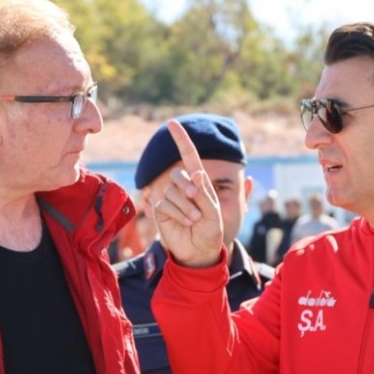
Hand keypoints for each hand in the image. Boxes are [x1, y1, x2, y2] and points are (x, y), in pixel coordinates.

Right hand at [151, 120, 224, 268]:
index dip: (181, 140)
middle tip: (196, 199)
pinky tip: (186, 223)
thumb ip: (205, 193)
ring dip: (186, 206)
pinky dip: (178, 213)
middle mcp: (183, 187)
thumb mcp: (214, 211)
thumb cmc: (211, 230)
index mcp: (199, 182)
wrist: (200, 251)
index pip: (189, 156)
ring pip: (171, 191)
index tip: (172, 123)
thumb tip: (197, 173)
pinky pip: (165, 204)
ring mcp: (170, 197)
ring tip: (195, 219)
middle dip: (187, 186)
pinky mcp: (160, 210)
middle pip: (178, 173)